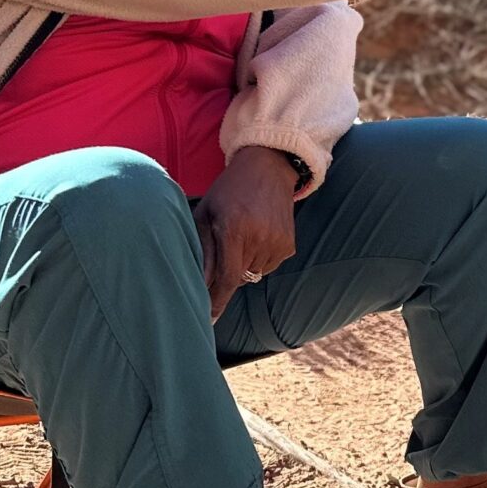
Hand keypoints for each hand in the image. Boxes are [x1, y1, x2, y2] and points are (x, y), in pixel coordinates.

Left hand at [194, 147, 300, 319]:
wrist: (268, 168)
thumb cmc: (229, 190)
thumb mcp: (206, 212)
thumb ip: (201, 248)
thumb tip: (197, 282)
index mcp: (235, 230)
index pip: (227, 278)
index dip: (217, 301)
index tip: (207, 320)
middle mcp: (259, 239)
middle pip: (239, 278)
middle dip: (227, 274)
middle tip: (222, 252)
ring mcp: (278, 243)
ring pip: (254, 273)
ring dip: (244, 264)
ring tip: (241, 236)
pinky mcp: (289, 245)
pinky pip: (269, 265)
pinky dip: (259, 258)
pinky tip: (257, 234)